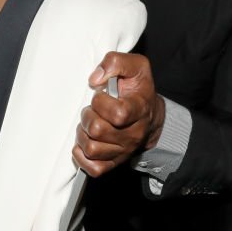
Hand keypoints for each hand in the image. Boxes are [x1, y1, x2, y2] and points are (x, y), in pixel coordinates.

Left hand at [73, 52, 164, 177]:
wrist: (149, 114)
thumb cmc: (138, 89)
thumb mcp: (135, 66)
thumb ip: (115, 62)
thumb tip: (95, 79)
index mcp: (140, 109)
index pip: (118, 114)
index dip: (101, 103)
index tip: (99, 94)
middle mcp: (134, 134)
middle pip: (98, 131)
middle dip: (88, 116)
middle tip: (92, 109)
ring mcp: (124, 150)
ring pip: (92, 149)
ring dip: (83, 134)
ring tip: (90, 123)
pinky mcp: (114, 162)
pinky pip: (93, 168)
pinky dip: (82, 156)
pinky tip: (85, 140)